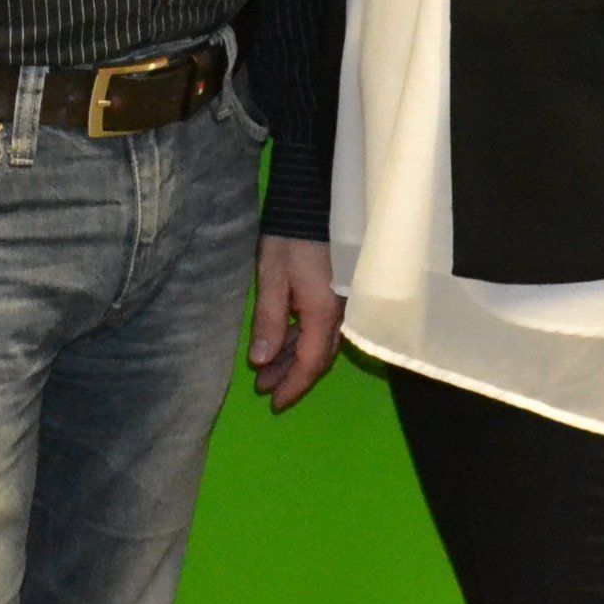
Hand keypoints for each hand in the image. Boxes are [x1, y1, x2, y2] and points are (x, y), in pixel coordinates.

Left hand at [248, 236, 343, 410]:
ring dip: (294, 358)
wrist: (314, 201)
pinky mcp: (337, 294)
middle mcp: (340, 315)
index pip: (310, 363)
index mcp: (324, 314)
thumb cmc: (290, 239)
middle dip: (291, 375)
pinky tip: (283, 344)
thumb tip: (261, 362)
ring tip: (266, 370)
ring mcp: (342, 305)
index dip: (293, 386)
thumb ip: (269, 321)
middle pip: (317, 358)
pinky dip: (302, 340)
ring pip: (319, 344)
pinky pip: (321, 328)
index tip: (273, 402)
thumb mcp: (272, 278)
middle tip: (263, 389)